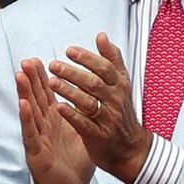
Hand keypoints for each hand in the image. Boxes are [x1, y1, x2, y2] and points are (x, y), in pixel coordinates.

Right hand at [18, 58, 93, 183]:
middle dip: (31, 80)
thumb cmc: (73, 167)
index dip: (42, 78)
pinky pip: (31, 134)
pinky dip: (27, 119)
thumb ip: (81, 117)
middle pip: (36, 99)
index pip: (47, 96)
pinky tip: (23, 105)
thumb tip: (89, 99)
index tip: (38, 59)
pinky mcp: (37, 155)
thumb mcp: (81, 136)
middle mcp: (43, 129)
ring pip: (30, 113)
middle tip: (26, 60)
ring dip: (24, 93)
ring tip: (20, 75)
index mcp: (55, 123)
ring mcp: (38, 141)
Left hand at [47, 34, 151, 183]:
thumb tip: (101, 35)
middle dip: (73, 73)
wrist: (131, 148)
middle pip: (94, 83)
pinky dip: (72, 114)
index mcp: (120, 85)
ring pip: (88, 102)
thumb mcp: (122, 84)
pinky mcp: (99, 136)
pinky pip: (84, 124)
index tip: (69, 50)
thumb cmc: (121, 111)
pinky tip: (59, 106)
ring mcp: (108, 119)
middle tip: (54, 65)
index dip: (87, 58)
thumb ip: (112, 59)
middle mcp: (115, 100)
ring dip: (69, 91)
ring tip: (52, 82)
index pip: (104, 68)